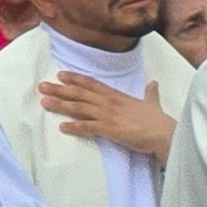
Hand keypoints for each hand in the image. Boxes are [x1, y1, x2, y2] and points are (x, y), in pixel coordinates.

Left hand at [38, 74, 174, 161]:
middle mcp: (109, 103)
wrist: (163, 132)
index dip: (75, 79)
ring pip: (79, 108)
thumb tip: (153, 84)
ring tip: (45, 103)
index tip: (60, 74)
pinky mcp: (109, 129)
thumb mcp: (152, 103)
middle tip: (42, 86)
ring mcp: (108, 115)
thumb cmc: (157, 120)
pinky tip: (62, 127)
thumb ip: (150, 93)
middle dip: (60, 90)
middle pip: (80, 94)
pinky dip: (74, 127)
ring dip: (61, 105)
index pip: (92, 84)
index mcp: (116, 96)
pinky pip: (88, 127)